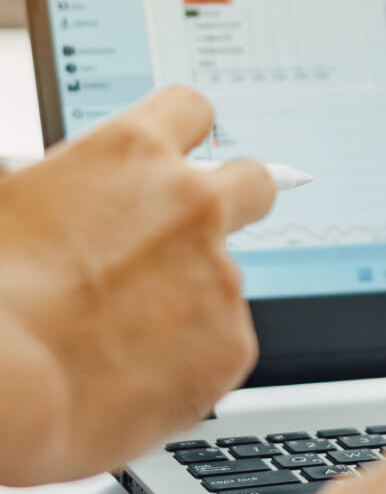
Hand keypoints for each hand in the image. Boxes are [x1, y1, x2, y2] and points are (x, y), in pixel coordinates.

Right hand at [0, 87, 274, 483]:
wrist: (4, 382)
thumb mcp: (21, 202)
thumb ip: (82, 189)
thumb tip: (85, 199)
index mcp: (133, 153)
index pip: (191, 111)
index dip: (184, 137)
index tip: (177, 161)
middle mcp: (192, 204)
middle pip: (254, 183)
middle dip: (237, 203)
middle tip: (196, 238)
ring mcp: (221, 275)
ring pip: (225, 280)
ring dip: (190, 300)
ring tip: (121, 336)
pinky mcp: (234, 344)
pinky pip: (222, 346)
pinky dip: (189, 361)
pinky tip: (135, 373)